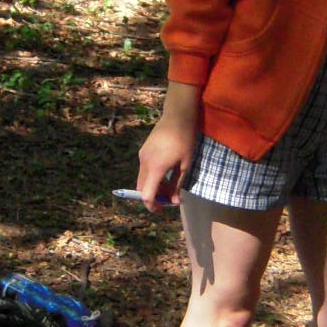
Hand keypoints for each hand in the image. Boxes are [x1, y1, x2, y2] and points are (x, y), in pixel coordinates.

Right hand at [137, 83, 200, 209]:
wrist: (177, 117)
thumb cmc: (185, 140)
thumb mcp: (185, 165)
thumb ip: (177, 184)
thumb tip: (174, 201)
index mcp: (155, 168)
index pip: (146, 195)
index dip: (151, 206)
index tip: (160, 210)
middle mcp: (144, 163)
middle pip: (141, 188)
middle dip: (152, 197)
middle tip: (167, 199)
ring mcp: (142, 156)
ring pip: (142, 179)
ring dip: (152, 187)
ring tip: (169, 186)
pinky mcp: (143, 151)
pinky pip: (144, 169)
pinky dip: (151, 177)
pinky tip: (165, 173)